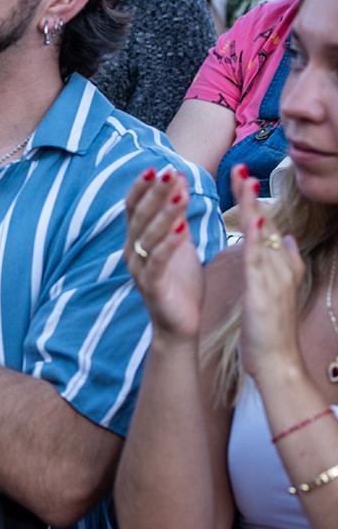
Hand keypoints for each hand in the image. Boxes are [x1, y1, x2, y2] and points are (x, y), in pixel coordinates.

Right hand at [123, 167, 202, 341]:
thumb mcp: (179, 244)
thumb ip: (175, 218)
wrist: (180, 325)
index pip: (134, 208)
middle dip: (156, 193)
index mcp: (136, 240)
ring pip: (149, 236)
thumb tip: (178, 184)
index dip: (142, 187)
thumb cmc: (180, 284)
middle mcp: (132, 252)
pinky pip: (158, 261)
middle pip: (141, 217)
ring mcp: (139, 269)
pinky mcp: (152, 286)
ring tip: (180, 195)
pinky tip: (184, 229)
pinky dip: (169, 245)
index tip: (157, 167)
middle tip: (171, 173)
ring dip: (165, 214)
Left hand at [233, 164, 306, 379]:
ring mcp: (275, 276)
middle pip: (267, 222)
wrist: (277, 361)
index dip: (255, 201)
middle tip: (240, 167)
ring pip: (264, 233)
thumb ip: (283, 263)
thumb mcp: (277, 289)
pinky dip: (256, 236)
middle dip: (253, 195)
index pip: (268, 226)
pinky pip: (259, 258)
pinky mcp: (264, 290)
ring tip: (242, 179)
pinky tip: (253, 217)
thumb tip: (289, 239)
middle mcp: (282, 266)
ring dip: (253, 205)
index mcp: (282, 266)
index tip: (243, 178)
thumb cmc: (271, 327)